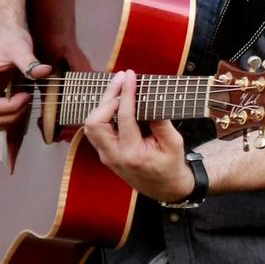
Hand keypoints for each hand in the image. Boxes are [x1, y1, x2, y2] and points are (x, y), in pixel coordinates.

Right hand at [0, 22, 50, 131]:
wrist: (2, 29)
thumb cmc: (7, 36)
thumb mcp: (20, 47)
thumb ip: (30, 63)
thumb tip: (44, 72)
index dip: (10, 108)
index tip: (26, 97)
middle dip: (8, 117)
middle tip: (25, 103)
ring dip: (2, 122)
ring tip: (20, 106)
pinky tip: (13, 108)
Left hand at [84, 70, 194, 202]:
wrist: (165, 188)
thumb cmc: (171, 165)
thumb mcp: (173, 143)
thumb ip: (161, 121)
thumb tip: (148, 96)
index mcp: (132, 154)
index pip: (123, 117)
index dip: (126, 92)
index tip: (130, 75)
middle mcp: (113, 156)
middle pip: (95, 122)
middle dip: (108, 97)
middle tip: (122, 79)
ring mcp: (106, 156)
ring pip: (90, 125)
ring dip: (103, 104)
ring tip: (119, 88)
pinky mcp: (105, 153)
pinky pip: (95, 130)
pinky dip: (103, 112)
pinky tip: (117, 101)